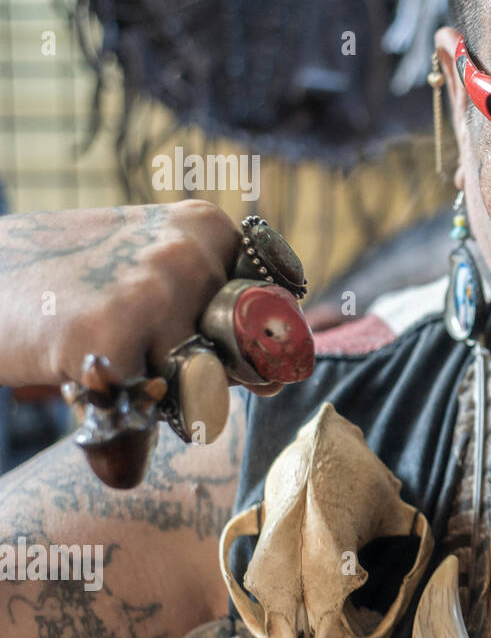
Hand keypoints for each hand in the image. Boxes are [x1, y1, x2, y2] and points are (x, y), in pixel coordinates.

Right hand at [0, 201, 280, 391]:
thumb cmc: (66, 280)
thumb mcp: (145, 268)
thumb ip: (210, 316)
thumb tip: (277, 385)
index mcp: (208, 227)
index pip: (274, 310)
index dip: (248, 346)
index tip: (214, 351)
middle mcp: (190, 254)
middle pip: (242, 355)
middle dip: (204, 375)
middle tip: (140, 350)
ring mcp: (153, 293)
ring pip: (198, 387)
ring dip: (156, 394)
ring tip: (104, 354)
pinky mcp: (107, 339)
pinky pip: (144, 408)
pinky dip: (115, 409)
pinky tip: (75, 370)